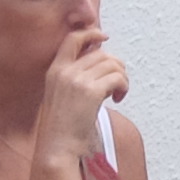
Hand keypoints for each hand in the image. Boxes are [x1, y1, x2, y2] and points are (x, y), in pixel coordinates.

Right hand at [34, 25, 128, 168]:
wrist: (58, 146)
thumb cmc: (63, 126)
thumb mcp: (62, 94)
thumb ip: (75, 76)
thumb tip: (101, 62)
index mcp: (55, 70)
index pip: (72, 39)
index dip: (90, 33)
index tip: (104, 36)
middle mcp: (65, 72)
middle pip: (102, 53)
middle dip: (116, 66)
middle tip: (117, 84)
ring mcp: (77, 81)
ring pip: (113, 65)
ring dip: (122, 78)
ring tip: (117, 93)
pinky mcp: (91, 92)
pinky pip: (118, 78)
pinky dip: (124, 87)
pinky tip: (118, 99)